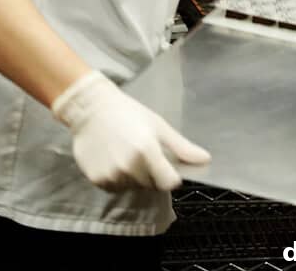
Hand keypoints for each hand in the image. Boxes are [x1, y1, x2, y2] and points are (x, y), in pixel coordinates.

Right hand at [51, 71, 209, 191]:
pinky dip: (116, 177)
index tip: (165, 164)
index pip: (169, 182)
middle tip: (141, 151)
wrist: (90, 108)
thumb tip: (205, 159)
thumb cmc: (127, 112)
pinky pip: (115, 187)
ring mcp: (112, 176)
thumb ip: (181, 146)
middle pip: (151, 185)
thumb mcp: (157, 125)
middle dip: (151, 173)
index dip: (170, 175)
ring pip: (133, 186)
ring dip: (133, 176)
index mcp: (147, 152)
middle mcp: (129, 168)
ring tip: (124, 152)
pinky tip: (111, 157)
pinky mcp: (97, 180)